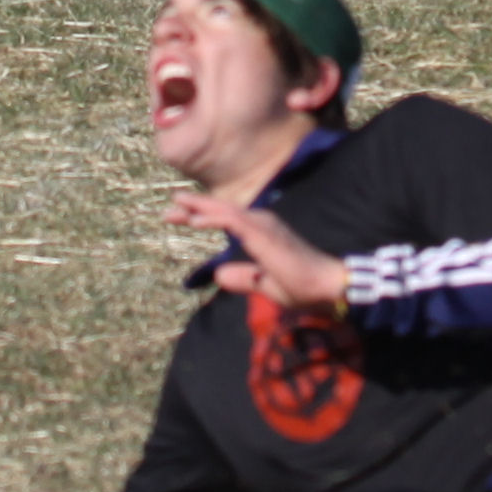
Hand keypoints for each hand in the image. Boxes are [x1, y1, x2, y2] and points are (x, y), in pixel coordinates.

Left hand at [166, 192, 349, 309]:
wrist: (324, 286)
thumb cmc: (300, 286)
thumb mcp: (264, 284)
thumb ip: (244, 278)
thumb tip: (220, 275)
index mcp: (261, 232)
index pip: (225, 219)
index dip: (199, 216)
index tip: (176, 217)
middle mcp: (261, 223)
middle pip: (220, 210)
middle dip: (193, 207)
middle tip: (167, 208)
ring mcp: (263, 226)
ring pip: (224, 211)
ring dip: (198, 208)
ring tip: (175, 204)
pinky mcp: (263, 234)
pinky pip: (232, 222)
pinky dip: (212, 219)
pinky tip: (195, 220)